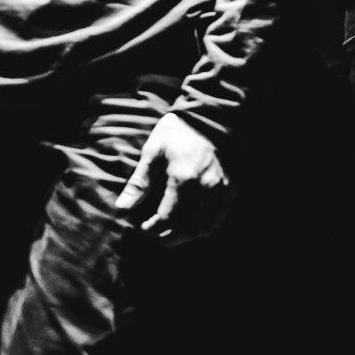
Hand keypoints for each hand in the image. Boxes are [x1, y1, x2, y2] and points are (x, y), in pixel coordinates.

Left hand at [113, 112, 235, 246]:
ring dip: (188, 235)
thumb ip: (139, 182)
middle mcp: (205, 186)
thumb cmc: (177, 131)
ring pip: (206, 227)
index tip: (142, 228)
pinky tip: (193, 223)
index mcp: (182, 177)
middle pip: (187, 229)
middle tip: (156, 236)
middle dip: (169, 238)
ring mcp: (221, 188)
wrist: (210, 115)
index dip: (152, 229)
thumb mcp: (153, 151)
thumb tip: (122, 208)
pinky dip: (206, 226)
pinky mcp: (232, 187)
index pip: (167, 218)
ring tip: (173, 232)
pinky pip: (220, 218)